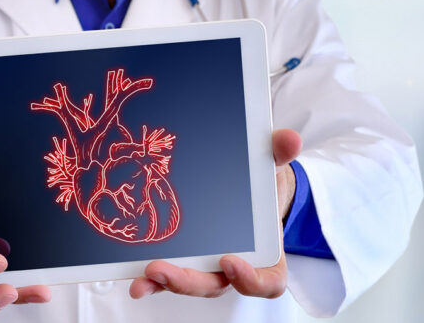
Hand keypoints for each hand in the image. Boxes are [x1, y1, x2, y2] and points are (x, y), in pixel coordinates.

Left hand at [129, 128, 301, 299]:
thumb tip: (289, 139)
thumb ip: (277, 154)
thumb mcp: (269, 166)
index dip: (252, 280)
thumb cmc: (259, 184)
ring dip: (163, 282)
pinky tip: (134, 275)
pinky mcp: (184, 262)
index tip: (230, 261)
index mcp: (265, 254)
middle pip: (216, 285)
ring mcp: (207, 266)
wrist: (244, 187)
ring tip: (143, 276)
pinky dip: (151, 278)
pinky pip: (169, 274)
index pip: (268, 282)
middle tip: (163, 269)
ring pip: (189, 284)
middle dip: (189, 282)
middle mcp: (234, 267)